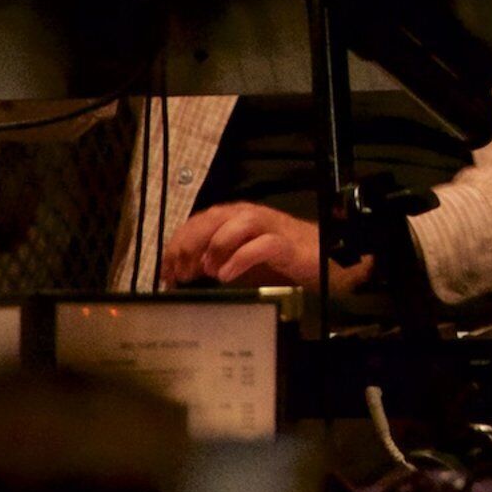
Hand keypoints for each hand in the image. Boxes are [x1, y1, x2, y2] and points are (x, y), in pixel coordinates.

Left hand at [162, 200, 369, 291]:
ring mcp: (271, 227)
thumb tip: (179, 275)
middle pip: (212, 219)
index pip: (198, 222)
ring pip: (236, 223)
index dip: (177, 245)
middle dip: (190, 245)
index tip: (166, 272)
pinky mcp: (288, 244)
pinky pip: (262, 245)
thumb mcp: (237, 261)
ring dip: (215, 246)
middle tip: (180, 273)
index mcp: (235, 218)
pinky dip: (239, 258)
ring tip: (205, 271)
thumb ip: (212, 261)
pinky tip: (226, 275)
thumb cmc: (278, 262)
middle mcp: (250, 216)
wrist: (324, 261)